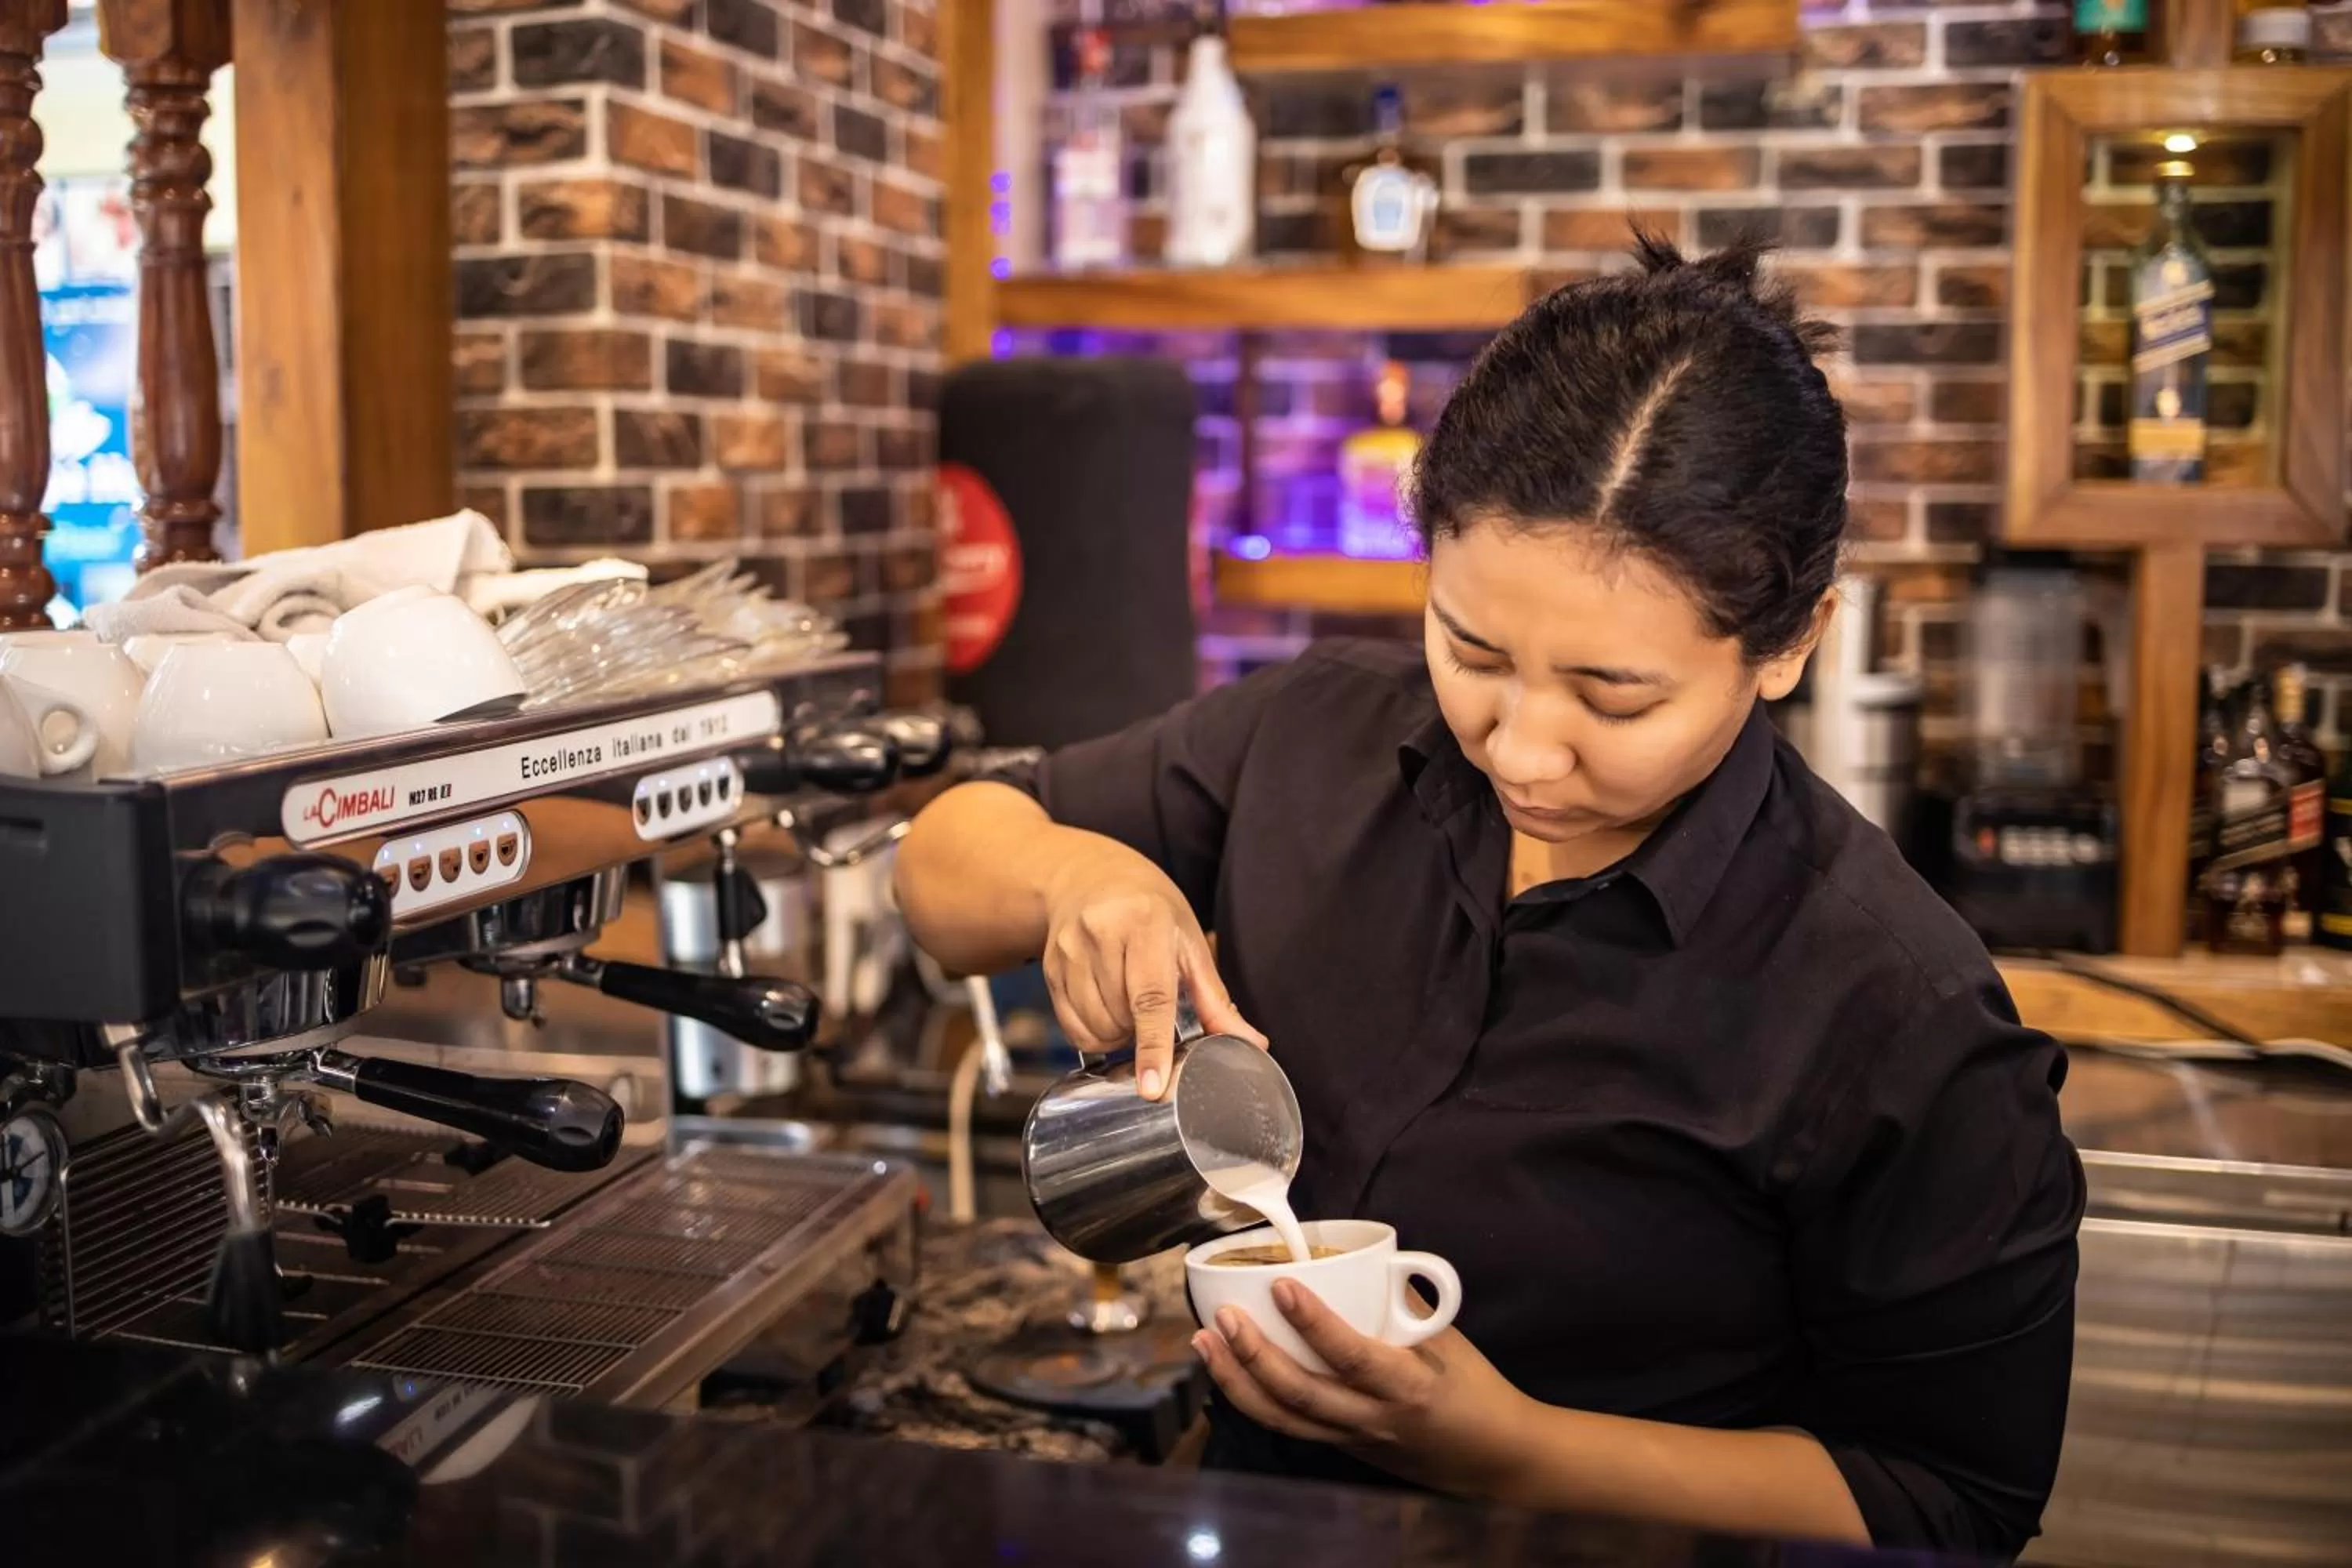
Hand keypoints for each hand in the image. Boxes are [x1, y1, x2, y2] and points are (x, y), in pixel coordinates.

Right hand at [1038, 842, 1263, 1097]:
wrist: (1089, 877)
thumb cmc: (1149, 910)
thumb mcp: (1188, 943)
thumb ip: (1214, 999)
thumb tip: (1251, 1043)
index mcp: (1145, 923)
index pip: (1151, 997)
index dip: (1153, 1046)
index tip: (1153, 1087)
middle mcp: (1101, 933)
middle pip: (1122, 1020)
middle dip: (1142, 1032)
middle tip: (1153, 1007)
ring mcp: (1068, 950)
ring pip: (1095, 1029)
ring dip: (1118, 1034)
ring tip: (1128, 1004)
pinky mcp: (1048, 968)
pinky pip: (1072, 1028)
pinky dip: (1094, 1033)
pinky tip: (1106, 1008)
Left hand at [1193, 1281, 1534, 1498]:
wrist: (1496, 1458)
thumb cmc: (1475, 1389)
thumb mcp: (1448, 1342)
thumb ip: (1403, 1304)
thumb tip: (1360, 1260)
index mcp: (1408, 1386)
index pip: (1351, 1356)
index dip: (1312, 1322)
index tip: (1281, 1284)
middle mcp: (1374, 1419)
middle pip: (1301, 1394)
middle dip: (1254, 1355)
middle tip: (1222, 1317)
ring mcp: (1354, 1440)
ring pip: (1283, 1418)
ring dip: (1237, 1382)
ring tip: (1205, 1344)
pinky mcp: (1343, 1449)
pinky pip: (1290, 1427)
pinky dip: (1254, 1400)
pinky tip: (1229, 1371)